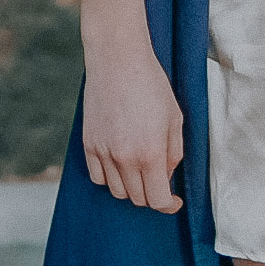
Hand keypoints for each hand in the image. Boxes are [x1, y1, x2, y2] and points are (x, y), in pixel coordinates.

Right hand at [75, 0, 184, 214]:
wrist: (117, 60)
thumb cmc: (152, 85)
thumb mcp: (175, 118)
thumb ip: (174, 153)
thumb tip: (167, 177)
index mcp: (150, 153)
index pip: (157, 200)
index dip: (168, 205)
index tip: (174, 200)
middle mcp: (124, 158)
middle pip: (137, 198)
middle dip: (152, 193)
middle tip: (159, 177)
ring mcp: (103, 152)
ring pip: (117, 191)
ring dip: (131, 186)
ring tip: (140, 167)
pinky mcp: (88, 144)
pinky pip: (98, 177)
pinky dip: (110, 177)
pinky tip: (120, 163)